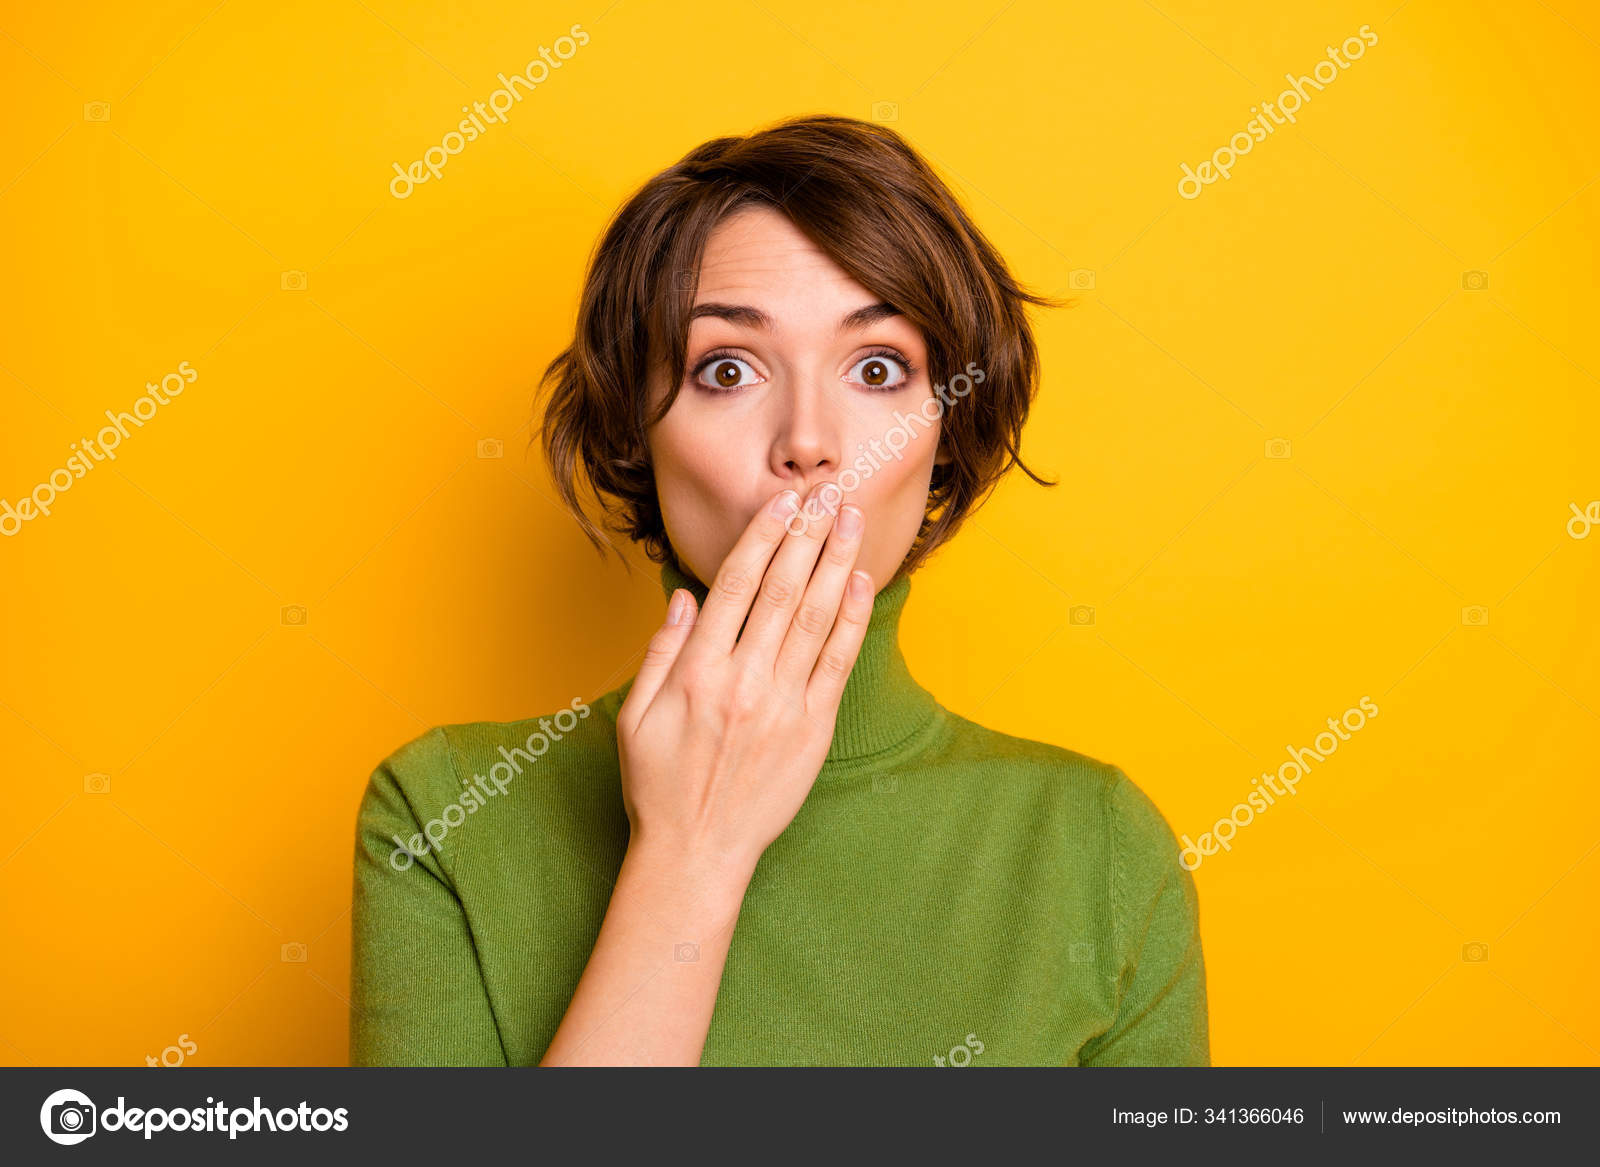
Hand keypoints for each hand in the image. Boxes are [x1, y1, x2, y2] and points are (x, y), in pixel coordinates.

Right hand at [616, 485, 874, 878]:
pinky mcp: (813, 731)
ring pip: (815, 618)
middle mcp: (744, 683)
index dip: (764, 537)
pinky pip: (838, 664)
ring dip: (837, 563)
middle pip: (783, 590)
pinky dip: (852, 620)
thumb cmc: (658, 784)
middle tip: (830, 490)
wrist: (696, 852)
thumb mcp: (634, 716)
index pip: (736, 586)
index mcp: (697, 674)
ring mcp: (783, 707)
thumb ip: (660, 652)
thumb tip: (685, 596)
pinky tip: (861, 583)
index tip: (784, 502)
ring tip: (853, 520)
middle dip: (809, 535)